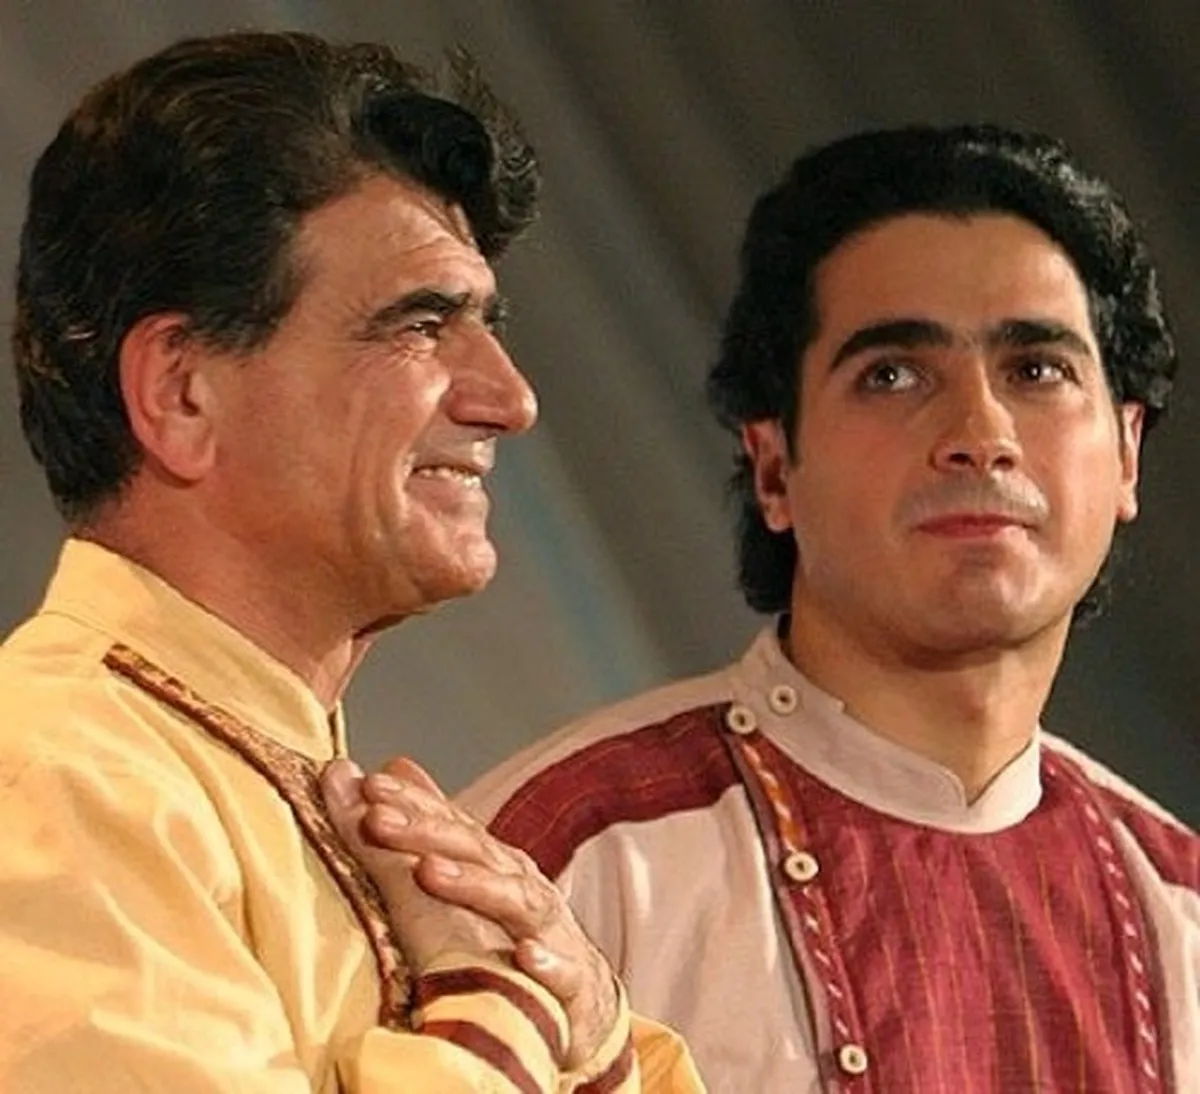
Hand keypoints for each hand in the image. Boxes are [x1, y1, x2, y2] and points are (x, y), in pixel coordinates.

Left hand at [322, 756, 619, 1068]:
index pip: (451, 823)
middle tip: (376, 819)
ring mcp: (548, 930)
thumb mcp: (473, 875)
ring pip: (516, 901)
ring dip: (475, 885)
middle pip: (475, 852)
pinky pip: (561, 972)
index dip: (412, 801)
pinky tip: (525, 955)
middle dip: (425, 832)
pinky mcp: (570, 982)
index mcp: (495, 863)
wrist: (584, 993)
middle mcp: (522, 885)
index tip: (368, 785)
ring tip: (428, 873)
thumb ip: (427, 826)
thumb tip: (380, 769)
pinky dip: (546, 962)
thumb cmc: (514, 930)